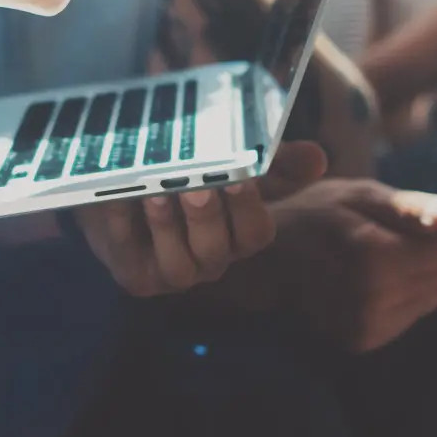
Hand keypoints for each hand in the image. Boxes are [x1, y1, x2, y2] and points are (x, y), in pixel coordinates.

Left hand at [75, 141, 327, 296]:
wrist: (121, 189)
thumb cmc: (185, 175)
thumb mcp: (227, 162)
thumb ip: (269, 159)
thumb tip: (318, 158)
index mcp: (239, 237)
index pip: (256, 234)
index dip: (247, 208)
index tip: (237, 177)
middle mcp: (211, 261)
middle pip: (216, 251)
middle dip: (206, 219)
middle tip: (195, 187)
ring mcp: (172, 274)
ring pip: (178, 265)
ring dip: (167, 228)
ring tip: (155, 193)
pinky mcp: (134, 277)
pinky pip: (129, 256)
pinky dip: (122, 225)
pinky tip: (117, 196)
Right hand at [264, 180, 436, 352]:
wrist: (266, 261)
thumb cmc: (313, 216)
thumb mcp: (359, 195)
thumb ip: (410, 207)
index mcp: (375, 256)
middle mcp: (374, 297)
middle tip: (407, 230)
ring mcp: (367, 324)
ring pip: (431, 296)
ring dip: (422, 274)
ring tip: (387, 252)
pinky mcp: (363, 339)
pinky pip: (410, 314)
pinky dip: (404, 294)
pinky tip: (378, 277)